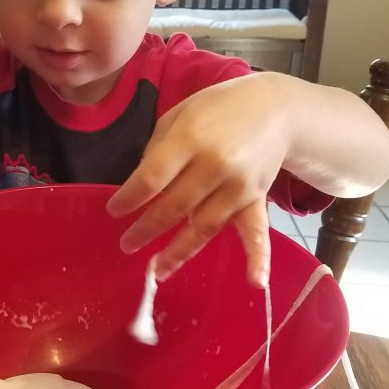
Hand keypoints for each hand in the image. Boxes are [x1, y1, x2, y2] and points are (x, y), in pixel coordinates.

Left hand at [106, 75, 290, 287]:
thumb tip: (142, 186)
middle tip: (126, 246)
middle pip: (174, 205)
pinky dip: (258, 257)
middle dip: (146, 229)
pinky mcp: (256, 198)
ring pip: (203, 226)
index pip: (152, 177)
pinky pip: (256, 230)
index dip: (129, 198)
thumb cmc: (218, 109)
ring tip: (156, 272)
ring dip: (179, 252)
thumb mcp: (179, 115)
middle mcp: (214, 165)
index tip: (114, 211)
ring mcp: (238, 185)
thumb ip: (158, 149)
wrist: (274, 107)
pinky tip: (255, 281)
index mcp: (190, 139)